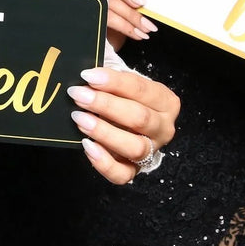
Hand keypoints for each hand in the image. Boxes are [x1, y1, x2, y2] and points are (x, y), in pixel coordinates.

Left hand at [67, 67, 178, 183]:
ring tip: (80, 119)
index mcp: (165, 101)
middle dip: (105, 105)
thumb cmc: (122, 96)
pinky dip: (104, 163)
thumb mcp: (122, 81)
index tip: (88, 76)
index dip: (114, 81)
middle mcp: (163, 127)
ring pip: (134, 147)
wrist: (125, 119)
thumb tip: (88, 71)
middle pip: (139, 118)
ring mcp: (151, 151)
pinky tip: (87, 146)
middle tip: (78, 95)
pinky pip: (122, 174)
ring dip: (104, 132)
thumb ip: (109, 75)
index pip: (141, 89)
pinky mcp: (134, 169)